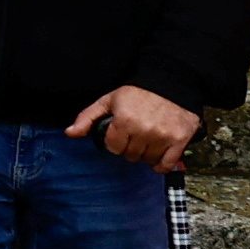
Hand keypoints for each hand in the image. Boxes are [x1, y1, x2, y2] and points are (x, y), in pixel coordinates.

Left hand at [73, 84, 204, 167]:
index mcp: (124, 121)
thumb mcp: (108, 101)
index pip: (113, 147)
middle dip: (129, 148)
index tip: (119, 135)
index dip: (114, 142)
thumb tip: (70, 133)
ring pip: (147, 160)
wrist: (171, 83)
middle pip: (130, 155)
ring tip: (146, 142)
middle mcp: (144, 131)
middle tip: (134, 137)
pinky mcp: (179, 140)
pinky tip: (157, 156)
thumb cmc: (138, 93)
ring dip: (145, 155)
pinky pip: (167, 164)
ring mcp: (163, 137)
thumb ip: (87, 118)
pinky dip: (161, 164)